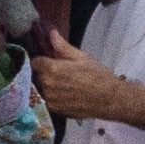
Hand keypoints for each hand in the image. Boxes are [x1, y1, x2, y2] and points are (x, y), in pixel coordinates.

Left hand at [28, 28, 144, 133]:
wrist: (110, 99)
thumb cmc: (98, 76)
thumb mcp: (81, 57)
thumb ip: (62, 46)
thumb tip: (51, 33)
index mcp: (52, 69)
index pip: (35, 62)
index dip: (42, 60)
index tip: (48, 61)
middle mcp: (47, 84)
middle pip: (37, 75)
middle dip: (45, 73)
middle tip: (61, 73)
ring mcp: (50, 99)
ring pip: (41, 88)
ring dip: (48, 85)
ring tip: (65, 85)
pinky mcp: (54, 109)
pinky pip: (46, 100)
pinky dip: (52, 97)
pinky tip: (66, 94)